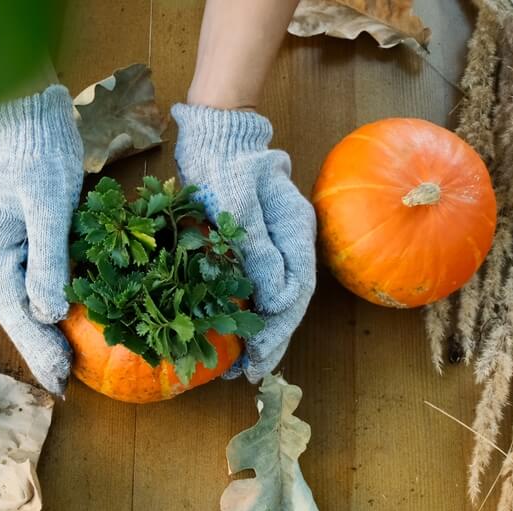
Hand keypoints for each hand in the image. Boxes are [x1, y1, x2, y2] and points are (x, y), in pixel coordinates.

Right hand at [0, 85, 83, 393]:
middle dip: (40, 350)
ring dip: (47, 336)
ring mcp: (10, 250)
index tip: (59, 376)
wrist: (39, 121)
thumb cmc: (42, 157)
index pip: (14, 310)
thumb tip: (50, 315)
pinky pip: (39, 284)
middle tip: (64, 385)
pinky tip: (72, 329)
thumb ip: (47, 261)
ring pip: (26, 302)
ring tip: (67, 370)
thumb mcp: (48, 207)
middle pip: (17, 312)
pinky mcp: (29, 243)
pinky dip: (55, 310)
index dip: (37, 346)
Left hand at [172, 104, 315, 381]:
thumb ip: (260, 252)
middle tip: (246, 377)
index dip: (276, 334)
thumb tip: (276, 301)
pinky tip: (230, 331)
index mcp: (296, 233)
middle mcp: (291, 241)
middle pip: (287, 303)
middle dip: (269, 343)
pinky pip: (257, 285)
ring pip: (274, 298)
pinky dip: (247, 312)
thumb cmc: (224, 163)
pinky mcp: (255, 242)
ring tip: (239, 366)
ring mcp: (275, 242)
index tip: (255, 363)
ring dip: (259, 334)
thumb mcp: (239, 205)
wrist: (215, 131)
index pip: (294, 296)